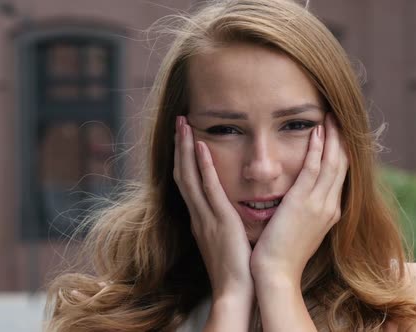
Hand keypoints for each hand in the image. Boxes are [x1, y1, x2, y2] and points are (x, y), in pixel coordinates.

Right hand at [173, 116, 253, 299]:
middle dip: (179, 146)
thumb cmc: (235, 269)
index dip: (184, 158)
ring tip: (184, 124)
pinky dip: (203, 168)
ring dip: (185, 149)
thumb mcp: (225, 240)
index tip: (185, 137)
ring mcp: (206, 217)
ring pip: (189, 176)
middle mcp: (198, 215)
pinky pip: (209, 190)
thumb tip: (228, 210)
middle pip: (182, 173)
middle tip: (179, 120)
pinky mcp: (220, 221)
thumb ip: (223, 222)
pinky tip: (201, 148)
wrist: (236, 292)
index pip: (188, 182)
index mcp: (200, 219)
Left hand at [250, 113, 348, 284]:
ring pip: (333, 162)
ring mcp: (320, 204)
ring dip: (332, 137)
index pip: (340, 175)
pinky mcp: (304, 203)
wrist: (276, 274)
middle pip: (342, 165)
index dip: (340, 152)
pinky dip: (317, 148)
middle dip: (341, 139)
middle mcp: (330, 206)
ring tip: (331, 116)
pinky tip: (316, 131)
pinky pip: (315, 168)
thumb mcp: (299, 229)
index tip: (336, 134)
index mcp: (330, 212)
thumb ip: (303, 211)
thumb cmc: (282, 254)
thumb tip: (298, 200)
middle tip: (338, 117)